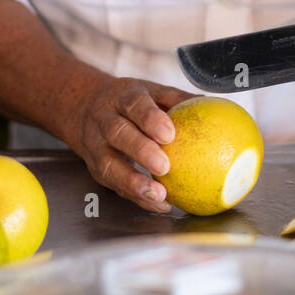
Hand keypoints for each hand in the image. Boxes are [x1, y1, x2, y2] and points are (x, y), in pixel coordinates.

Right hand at [64, 74, 190, 212]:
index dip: (149, 118)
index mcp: (121, 97)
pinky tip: (159, 204)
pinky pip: (114, 184)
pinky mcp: (95, 168)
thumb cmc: (127, 102)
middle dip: (140, 151)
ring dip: (133, 182)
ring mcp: (96, 146)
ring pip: (109, 164)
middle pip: (118, 134)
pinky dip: (136, 197)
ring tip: (159, 194)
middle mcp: (104, 120)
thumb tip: (212, 106)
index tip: (169, 133)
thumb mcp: (149, 91)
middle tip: (164, 166)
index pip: (134, 104)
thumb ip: (177, 99)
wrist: (82, 107)